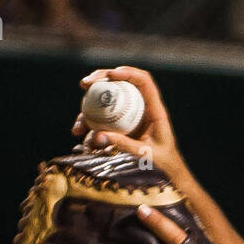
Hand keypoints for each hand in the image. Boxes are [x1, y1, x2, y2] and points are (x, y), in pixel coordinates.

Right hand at [73, 66, 189, 184]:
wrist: (166, 170)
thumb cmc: (161, 161)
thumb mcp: (145, 153)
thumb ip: (124, 144)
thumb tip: (98, 136)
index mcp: (154, 109)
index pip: (143, 81)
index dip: (127, 73)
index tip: (110, 75)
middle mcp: (141, 107)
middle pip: (121, 83)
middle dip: (100, 79)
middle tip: (84, 84)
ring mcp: (130, 114)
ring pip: (108, 102)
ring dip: (89, 110)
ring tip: (77, 127)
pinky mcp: (122, 125)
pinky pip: (104, 120)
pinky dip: (92, 127)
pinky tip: (81, 138)